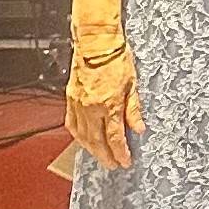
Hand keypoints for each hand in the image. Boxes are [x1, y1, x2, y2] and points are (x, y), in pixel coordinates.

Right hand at [63, 37, 141, 170]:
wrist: (95, 42)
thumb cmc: (116, 57)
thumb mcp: (133, 83)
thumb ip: (134, 109)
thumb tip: (138, 128)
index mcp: (108, 104)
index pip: (114, 137)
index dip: (120, 152)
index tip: (125, 161)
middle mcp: (90, 108)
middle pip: (96, 141)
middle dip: (106, 156)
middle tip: (113, 165)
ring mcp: (78, 104)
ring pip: (82, 136)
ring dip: (91, 150)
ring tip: (101, 157)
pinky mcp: (70, 99)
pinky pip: (72, 124)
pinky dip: (78, 136)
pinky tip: (84, 140)